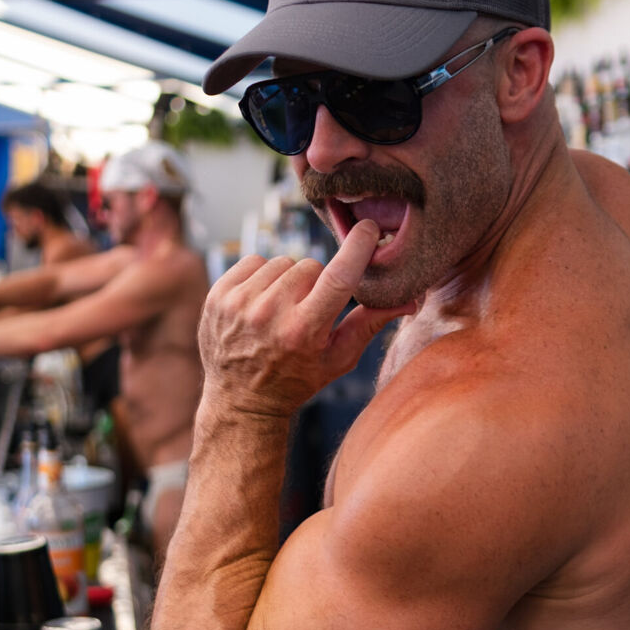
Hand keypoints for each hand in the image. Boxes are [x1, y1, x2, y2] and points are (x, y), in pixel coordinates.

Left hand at [198, 221, 413, 419]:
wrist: (239, 400)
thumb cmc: (296, 380)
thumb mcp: (338, 359)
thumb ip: (371, 323)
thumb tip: (411, 299)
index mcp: (303, 331)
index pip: (338, 276)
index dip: (357, 247)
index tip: (369, 228)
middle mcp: (269, 314)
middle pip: (309, 265)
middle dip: (315, 282)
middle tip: (307, 310)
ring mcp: (239, 303)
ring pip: (281, 261)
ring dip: (287, 279)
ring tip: (281, 309)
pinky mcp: (218, 294)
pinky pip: (253, 260)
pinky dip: (262, 276)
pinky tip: (260, 302)